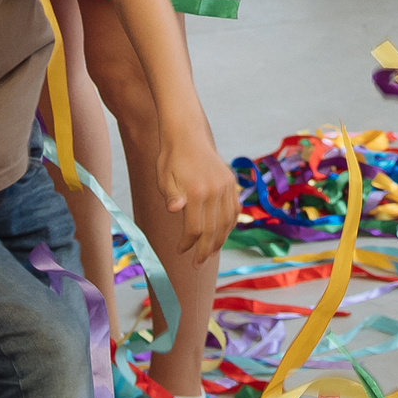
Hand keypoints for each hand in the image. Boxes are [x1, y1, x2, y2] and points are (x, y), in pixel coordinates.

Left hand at [158, 123, 238, 255]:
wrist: (187, 133)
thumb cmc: (170, 157)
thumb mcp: (164, 176)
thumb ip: (171, 195)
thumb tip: (174, 210)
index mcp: (196, 191)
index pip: (195, 228)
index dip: (188, 244)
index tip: (180, 251)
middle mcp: (215, 190)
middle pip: (213, 230)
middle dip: (205, 250)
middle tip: (198, 264)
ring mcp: (225, 186)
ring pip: (227, 222)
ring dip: (220, 240)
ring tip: (211, 253)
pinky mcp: (231, 182)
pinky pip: (234, 209)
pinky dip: (230, 224)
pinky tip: (223, 233)